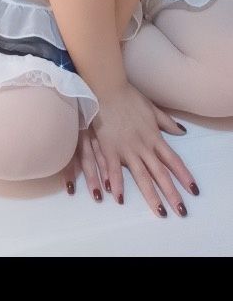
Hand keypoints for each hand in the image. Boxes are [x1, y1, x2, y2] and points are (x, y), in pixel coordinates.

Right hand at [62, 81, 199, 217]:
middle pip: (161, 174)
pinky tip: (119, 198)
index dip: (184, 175)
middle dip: (172, 193)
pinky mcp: (109, 148)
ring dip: (151, 196)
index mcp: (154, 137)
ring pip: (142, 176)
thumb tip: (182, 131)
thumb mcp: (152, 108)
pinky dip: (117, 184)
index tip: (193, 190)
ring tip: (160, 212)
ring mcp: (126, 148)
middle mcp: (143, 146)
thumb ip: (166, 122)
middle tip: (181, 211)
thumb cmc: (129, 97)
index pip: (173, 160)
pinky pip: (113, 170)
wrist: (107, 89)